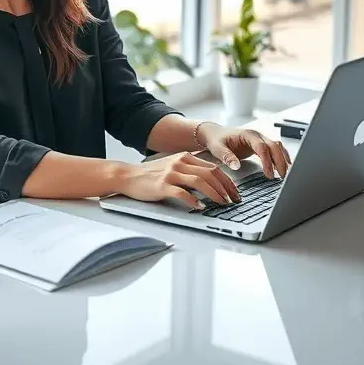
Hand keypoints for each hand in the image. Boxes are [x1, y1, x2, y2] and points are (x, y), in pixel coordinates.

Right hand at [118, 152, 240, 209]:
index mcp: (185, 157)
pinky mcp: (162, 185)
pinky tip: (200, 207)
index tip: (235, 193)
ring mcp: (171, 173)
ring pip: (200, 182)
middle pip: (210, 174)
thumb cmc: (152, 174)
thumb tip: (212, 182)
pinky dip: (194, 200)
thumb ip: (190, 170)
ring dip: (214, 194)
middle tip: (233, 201)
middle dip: (225, 188)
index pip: (213, 168)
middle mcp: (180, 163)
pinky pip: (182, 193)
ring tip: (222, 203)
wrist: (128, 175)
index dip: (227, 181)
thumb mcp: (174, 166)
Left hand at [198, 123, 290, 178]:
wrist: (216, 134)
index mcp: (247, 134)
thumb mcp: (218, 148)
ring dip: (283, 159)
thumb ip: (227, 157)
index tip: (269, 174)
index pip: (261, 147)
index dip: (267, 161)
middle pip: (274, 146)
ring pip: (277, 147)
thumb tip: (236, 166)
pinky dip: (281, 157)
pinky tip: (285, 166)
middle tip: (282, 177)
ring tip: (285, 174)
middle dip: (280, 161)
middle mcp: (256, 135)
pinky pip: (275, 149)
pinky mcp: (261, 144)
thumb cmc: (216, 140)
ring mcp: (260, 139)